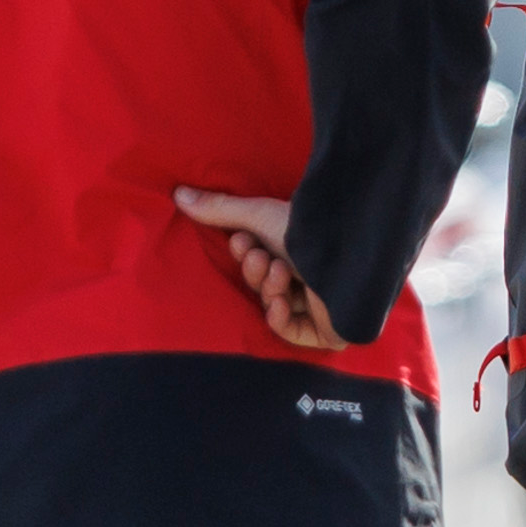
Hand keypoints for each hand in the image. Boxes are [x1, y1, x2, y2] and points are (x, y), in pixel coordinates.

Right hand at [174, 186, 342, 352]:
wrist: (347, 249)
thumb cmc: (309, 227)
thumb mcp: (258, 215)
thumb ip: (220, 210)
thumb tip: (178, 193)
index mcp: (294, 249)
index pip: (259, 263)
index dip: (244, 256)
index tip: (244, 241)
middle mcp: (307, 275)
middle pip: (264, 286)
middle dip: (256, 272)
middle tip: (262, 256)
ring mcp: (319, 303)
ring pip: (277, 306)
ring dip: (271, 289)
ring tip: (281, 270)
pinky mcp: (329, 328)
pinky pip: (294, 333)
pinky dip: (282, 319)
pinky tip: (284, 301)